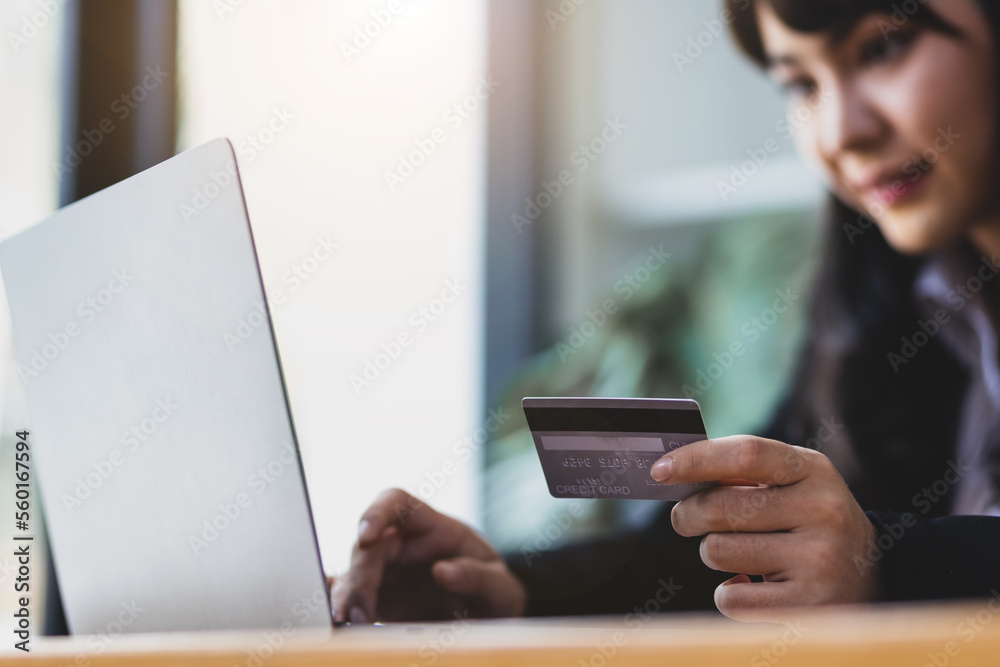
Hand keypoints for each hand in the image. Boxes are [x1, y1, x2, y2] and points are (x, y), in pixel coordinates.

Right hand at [330, 488, 526, 623]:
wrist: (489, 618)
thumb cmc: (494, 589)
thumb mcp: (499, 584)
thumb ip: (477, 576)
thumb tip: (444, 572)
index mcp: (431, 526)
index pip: (396, 502)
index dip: (377, 512)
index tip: (366, 535)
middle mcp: (402, 545)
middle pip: (368, 547)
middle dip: (359, 576)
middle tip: (359, 611)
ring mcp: (387, 575)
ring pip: (353, 576)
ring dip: (346, 598)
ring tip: (349, 625)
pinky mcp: (379, 603)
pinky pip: (352, 602)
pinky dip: (342, 611)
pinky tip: (338, 626)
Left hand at [653, 435, 877, 620]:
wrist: (869, 578)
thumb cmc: (807, 522)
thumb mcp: (792, 486)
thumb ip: (742, 475)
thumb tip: (673, 471)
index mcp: (813, 470)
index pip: (746, 452)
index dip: (696, 459)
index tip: (659, 470)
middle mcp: (823, 510)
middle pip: (720, 506)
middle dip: (689, 515)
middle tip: (686, 520)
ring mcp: (821, 559)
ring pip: (718, 550)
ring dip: (713, 553)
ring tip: (739, 554)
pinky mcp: (810, 605)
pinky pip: (732, 597)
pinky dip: (729, 593)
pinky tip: (754, 586)